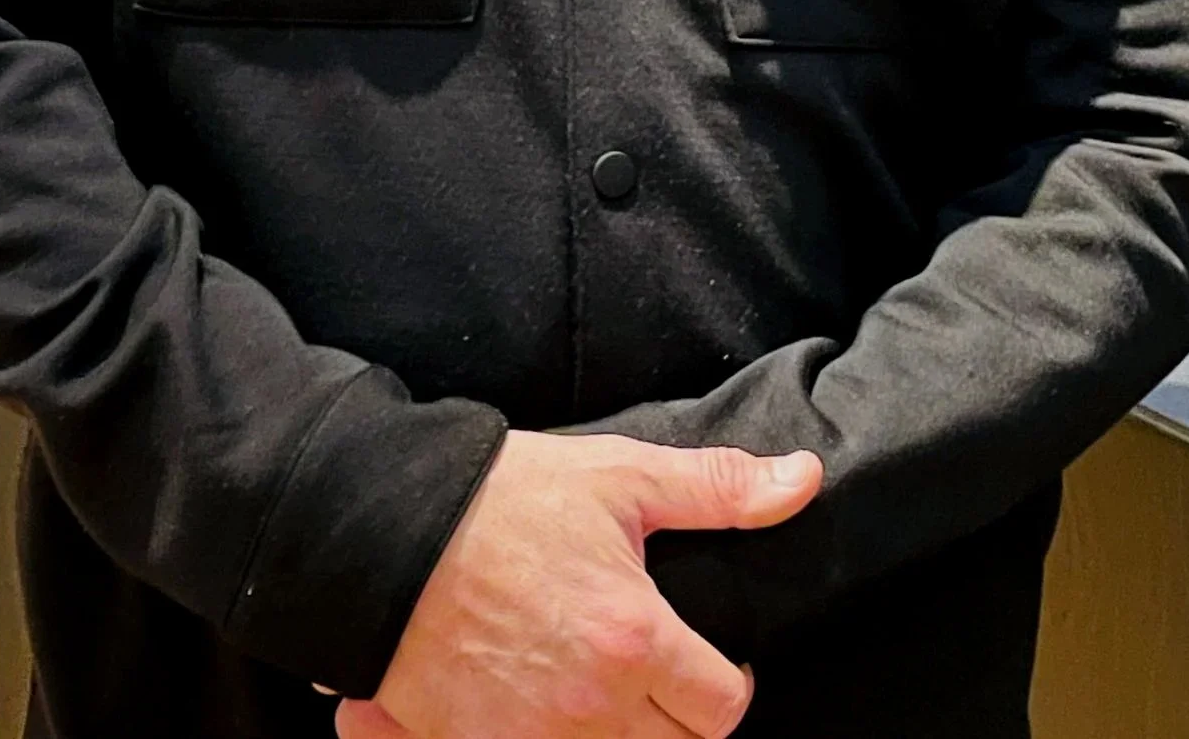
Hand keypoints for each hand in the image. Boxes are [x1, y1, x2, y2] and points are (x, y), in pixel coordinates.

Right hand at [340, 433, 820, 738]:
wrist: (386, 529)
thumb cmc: (505, 497)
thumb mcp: (620, 475)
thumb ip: (718, 489)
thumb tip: (802, 482)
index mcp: (633, 640)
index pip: (722, 708)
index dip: (730, 684)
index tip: (714, 661)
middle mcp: (589, 706)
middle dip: (682, 720)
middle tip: (666, 677)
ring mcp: (531, 738)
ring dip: (624, 737)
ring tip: (613, 692)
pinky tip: (551, 708)